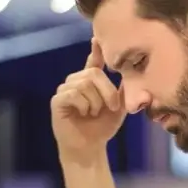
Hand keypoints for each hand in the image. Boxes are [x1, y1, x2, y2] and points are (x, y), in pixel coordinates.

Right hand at [50, 39, 126, 157]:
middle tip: (112, 107)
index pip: (93, 61)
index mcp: (91, 82)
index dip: (95, 50)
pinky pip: (73, 94)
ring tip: (94, 113)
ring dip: (96, 102)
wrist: (90, 148)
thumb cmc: (103, 128)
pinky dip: (83, 105)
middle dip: (107, 91)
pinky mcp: (57, 101)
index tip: (97, 39)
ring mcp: (65, 90)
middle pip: (93, 73)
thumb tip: (129, 72)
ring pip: (84, 84)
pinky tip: (83, 113)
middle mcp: (76, 82)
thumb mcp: (118, 108)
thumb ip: (122, 90)